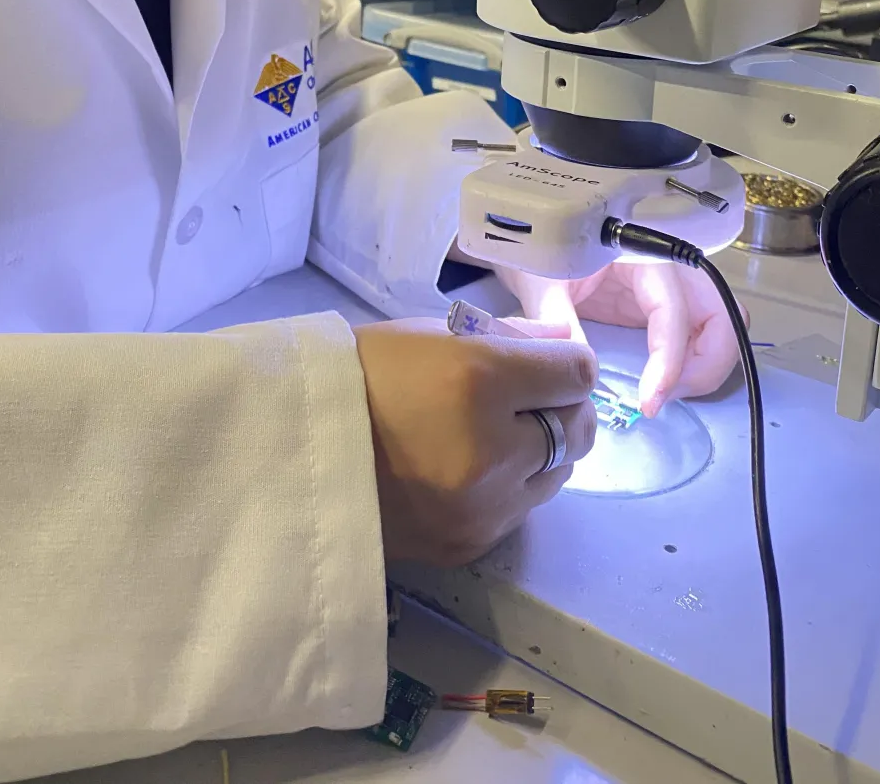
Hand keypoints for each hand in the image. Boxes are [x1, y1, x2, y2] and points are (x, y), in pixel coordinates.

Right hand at [355, 319, 597, 566]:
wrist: (299, 451)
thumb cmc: (364, 375)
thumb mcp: (435, 336)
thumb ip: (511, 339)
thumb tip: (565, 342)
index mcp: (480, 381)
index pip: (577, 373)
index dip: (569, 361)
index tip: (551, 360)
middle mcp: (494, 451)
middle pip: (580, 428)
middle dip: (564, 406)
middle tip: (531, 397)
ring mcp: (484, 508)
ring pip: (559, 474)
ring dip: (543, 451)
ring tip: (497, 435)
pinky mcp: (471, 544)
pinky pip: (522, 511)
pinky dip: (512, 487)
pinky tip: (473, 469)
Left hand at [496, 262, 745, 419]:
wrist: (535, 243)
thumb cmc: (540, 252)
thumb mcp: (542, 281)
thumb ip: (557, 318)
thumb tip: (581, 367)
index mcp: (643, 254)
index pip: (675, 309)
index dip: (671, 360)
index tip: (651, 401)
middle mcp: (670, 269)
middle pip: (724, 314)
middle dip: (707, 364)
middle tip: (666, 397)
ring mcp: (673, 288)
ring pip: (723, 326)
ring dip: (708, 365)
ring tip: (666, 393)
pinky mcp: (664, 307)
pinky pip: (701, 335)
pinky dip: (696, 363)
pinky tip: (665, 383)